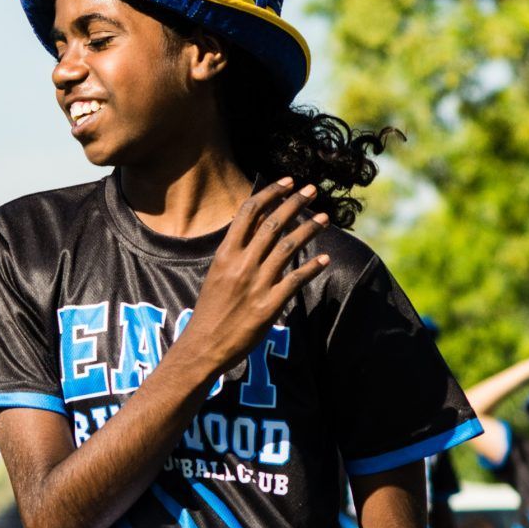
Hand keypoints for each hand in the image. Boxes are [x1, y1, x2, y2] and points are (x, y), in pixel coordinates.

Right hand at [182, 179, 329, 378]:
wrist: (204, 345)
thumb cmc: (211, 309)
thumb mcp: (217, 273)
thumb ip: (236, 251)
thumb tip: (256, 228)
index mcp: (225, 253)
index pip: (249, 212)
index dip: (270, 193)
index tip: (287, 182)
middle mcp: (241, 264)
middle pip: (272, 224)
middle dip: (294, 203)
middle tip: (312, 189)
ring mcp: (256, 284)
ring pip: (287, 247)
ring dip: (308, 228)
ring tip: (324, 217)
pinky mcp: (269, 305)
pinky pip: (295, 280)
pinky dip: (312, 267)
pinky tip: (324, 259)